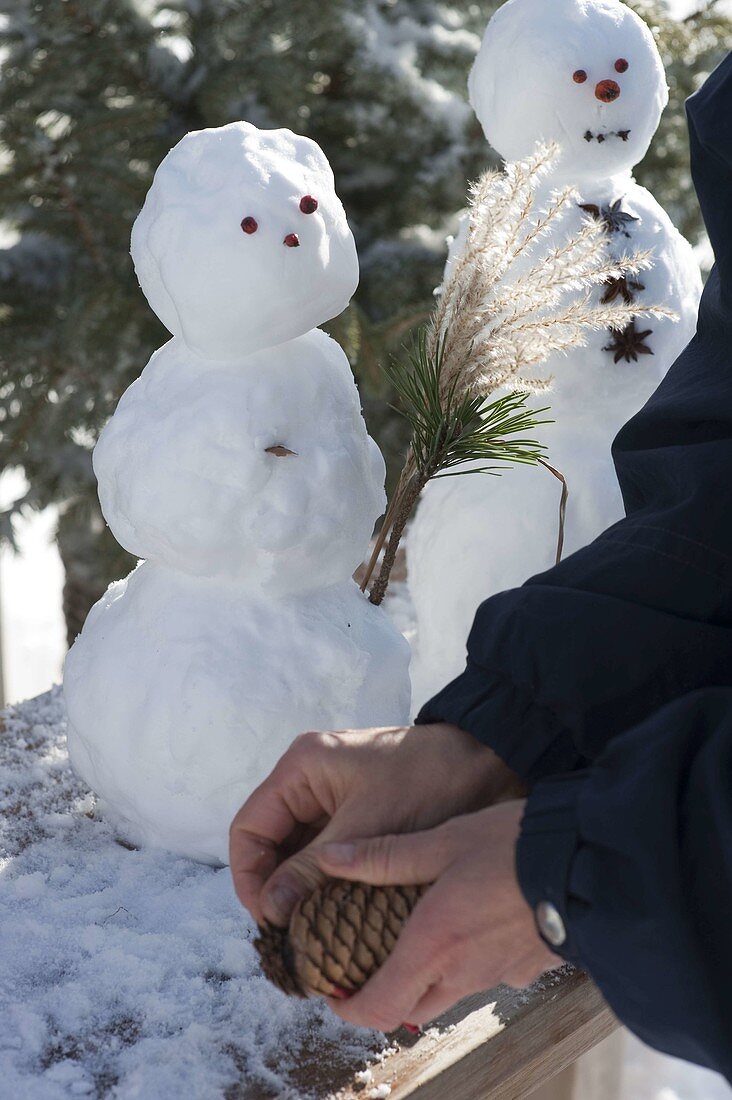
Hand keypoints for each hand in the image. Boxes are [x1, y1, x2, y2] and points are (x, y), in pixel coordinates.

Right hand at [229, 724, 519, 926]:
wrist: (486, 763)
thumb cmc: (427, 780)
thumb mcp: (367, 826)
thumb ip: (315, 869)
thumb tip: (271, 914)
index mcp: (301, 769)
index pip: (249, 829)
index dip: (249, 878)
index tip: (269, 921)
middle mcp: (309, 781)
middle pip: (270, 844)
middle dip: (276, 892)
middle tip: (291, 939)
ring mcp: (333, 800)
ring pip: (298, 855)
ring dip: (302, 892)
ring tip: (312, 936)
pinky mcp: (357, 817)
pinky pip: (328, 856)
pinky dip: (327, 885)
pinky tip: (336, 917)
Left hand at [312, 800, 559, 1031]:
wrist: (588, 861)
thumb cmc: (512, 847)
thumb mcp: (444, 840)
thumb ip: (385, 856)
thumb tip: (330, 859)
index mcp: (433, 947)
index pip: (377, 1009)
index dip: (347, 1007)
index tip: (333, 986)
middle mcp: (463, 973)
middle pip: (409, 1008)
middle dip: (382, 991)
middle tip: (366, 956)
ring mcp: (498, 974)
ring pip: (448, 991)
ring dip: (425, 973)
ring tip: (415, 930)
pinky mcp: (526, 966)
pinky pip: (485, 974)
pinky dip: (465, 958)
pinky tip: (469, 919)